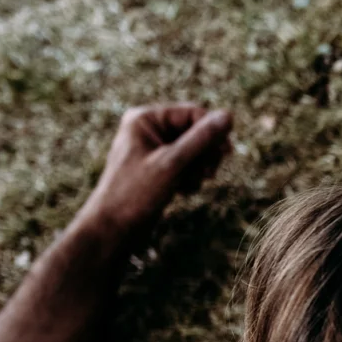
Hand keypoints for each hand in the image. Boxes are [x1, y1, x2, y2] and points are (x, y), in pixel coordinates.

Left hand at [83, 103, 232, 237]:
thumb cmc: (136, 193)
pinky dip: (191, 177)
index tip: (225, 154)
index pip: (192, 113)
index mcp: (145, 119)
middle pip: (195, 131)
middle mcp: (148, 130)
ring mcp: (153, 149)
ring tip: (190, 184)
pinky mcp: (158, 168)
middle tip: (208, 173)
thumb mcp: (173, 164)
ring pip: (194, 150)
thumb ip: (201, 139)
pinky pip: (186, 165)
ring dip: (199, 168)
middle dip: (205, 153)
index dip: (212, 132)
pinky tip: (183, 191)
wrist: (113, 229)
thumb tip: (228, 115)